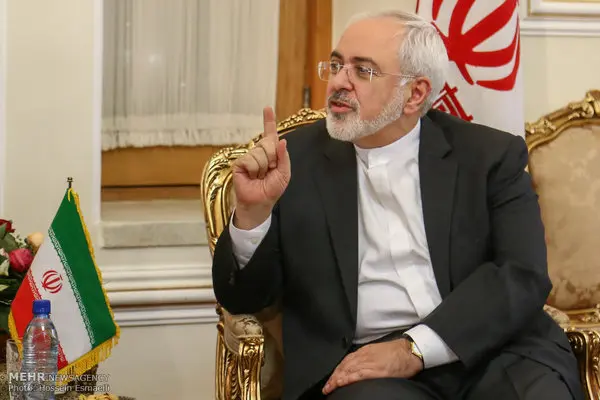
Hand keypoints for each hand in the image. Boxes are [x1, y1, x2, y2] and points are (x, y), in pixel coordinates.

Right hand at [232, 106, 290, 228]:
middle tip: (269, 171)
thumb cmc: (272, 189)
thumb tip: (282, 141)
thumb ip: (284, 157)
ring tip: (259, 176)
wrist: (260, 203)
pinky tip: (251, 177)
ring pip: (259, 153)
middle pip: (268, 143)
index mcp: (271, 153)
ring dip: (263, 167)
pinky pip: (250, 160)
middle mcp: (259, 152)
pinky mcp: (239, 163)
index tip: (267, 108)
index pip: (269, 134)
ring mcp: (248, 157)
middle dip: (272, 158)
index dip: (269, 121)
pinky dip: (253, 170)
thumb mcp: (284, 174)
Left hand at [322, 339, 423, 394]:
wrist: (409, 351)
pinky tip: (341, 383)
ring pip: (349, 370)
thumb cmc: (396, 353)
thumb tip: (357, 367)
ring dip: (337, 379)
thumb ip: (366, 358)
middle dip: (334, 377)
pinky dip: (348, 378)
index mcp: (364, 351)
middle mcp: (364, 355)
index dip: (337, 371)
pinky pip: (359, 374)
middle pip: (344, 366)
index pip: (346, 361)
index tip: (331, 379)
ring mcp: (370, 362)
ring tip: (330, 388)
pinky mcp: (376, 370)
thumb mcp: (377, 352)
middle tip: (326, 387)